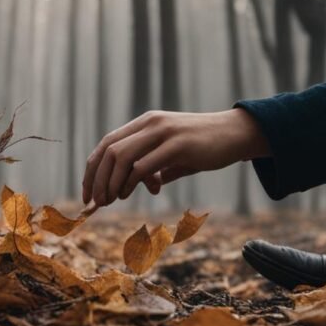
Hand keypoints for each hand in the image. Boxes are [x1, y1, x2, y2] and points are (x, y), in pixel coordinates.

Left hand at [82, 109, 269, 206]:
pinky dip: (129, 182)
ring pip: (120, 156)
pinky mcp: (177, 145)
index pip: (107, 143)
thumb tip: (141, 185)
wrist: (237, 134)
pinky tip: (128, 194)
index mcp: (145, 123)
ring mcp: (163, 132)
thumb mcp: (173, 156)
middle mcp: (150, 123)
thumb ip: (155, 167)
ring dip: (110, 183)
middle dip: (96, 178)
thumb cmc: (205, 146)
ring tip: (110, 200)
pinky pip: (142, 165)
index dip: (92, 168)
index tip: (88, 191)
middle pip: (108, 150)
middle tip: (95, 202)